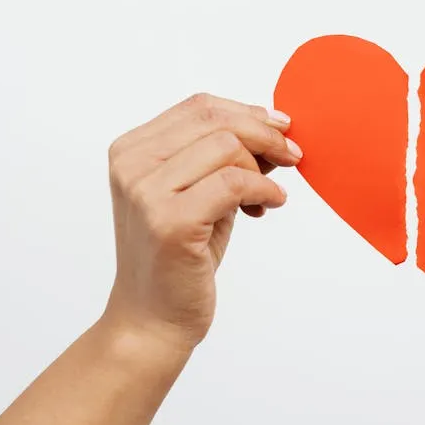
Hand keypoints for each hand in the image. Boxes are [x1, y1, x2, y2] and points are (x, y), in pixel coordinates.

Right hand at [103, 93, 301, 349]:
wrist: (152, 318)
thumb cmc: (180, 255)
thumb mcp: (198, 192)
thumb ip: (221, 157)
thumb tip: (274, 125)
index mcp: (131, 150)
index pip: (199, 106)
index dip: (248, 113)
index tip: (281, 128)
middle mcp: (132, 165)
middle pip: (215, 120)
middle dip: (265, 134)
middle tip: (292, 156)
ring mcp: (146, 192)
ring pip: (227, 147)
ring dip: (263, 168)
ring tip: (268, 195)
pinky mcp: (170, 221)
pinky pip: (234, 183)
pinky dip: (263, 190)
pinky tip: (269, 207)